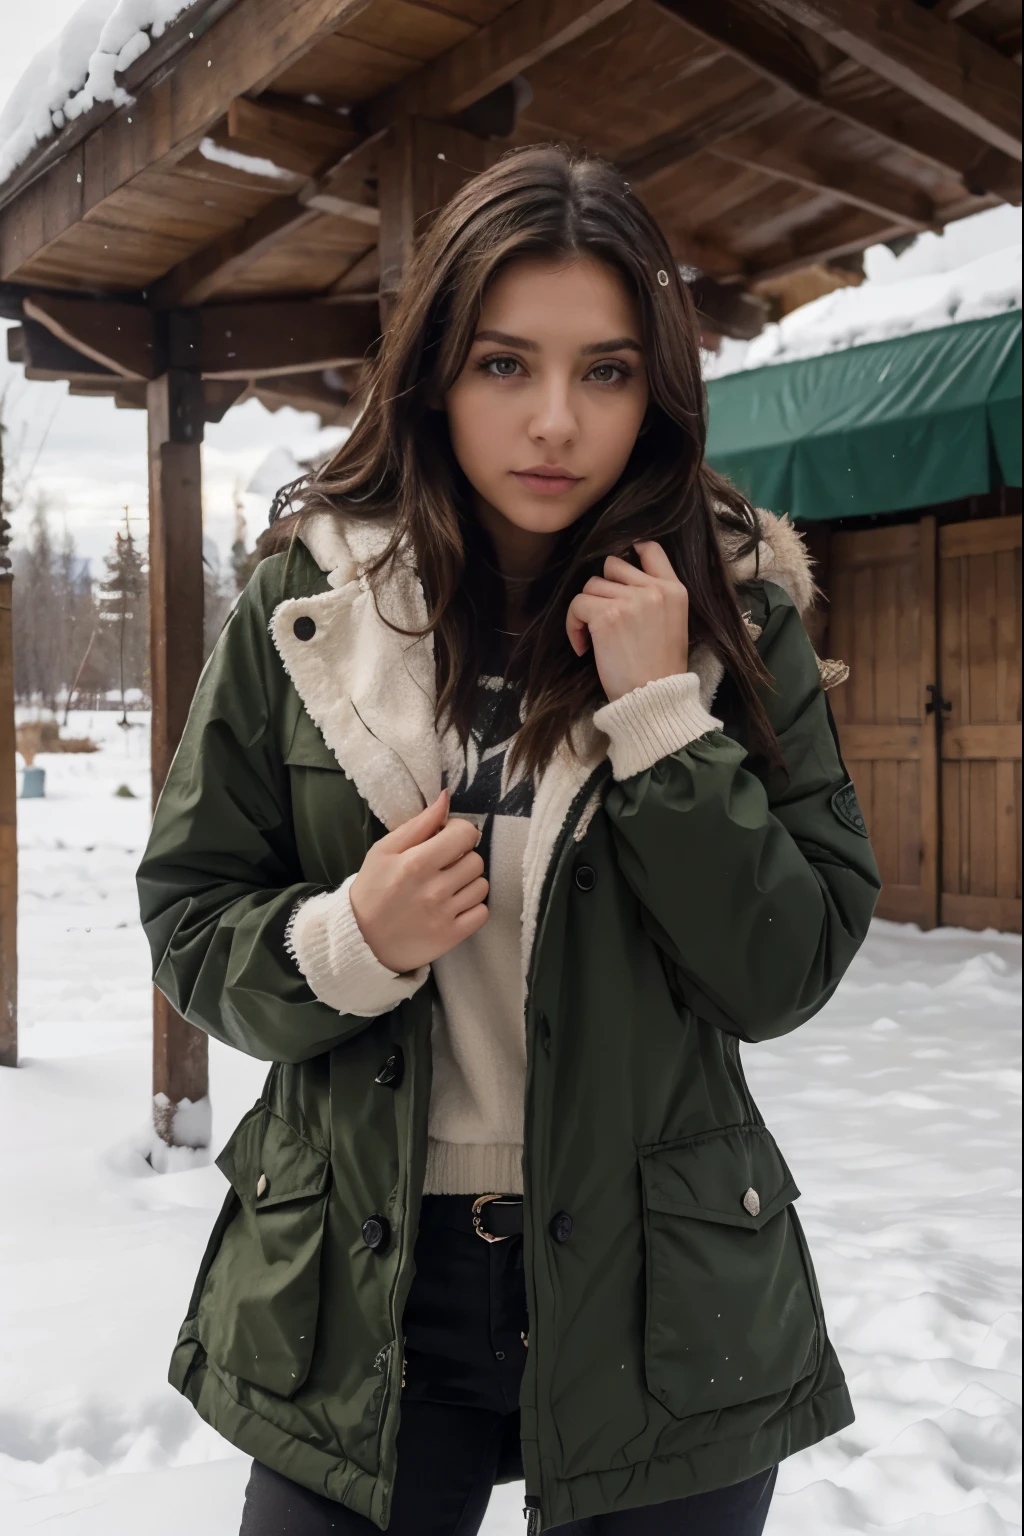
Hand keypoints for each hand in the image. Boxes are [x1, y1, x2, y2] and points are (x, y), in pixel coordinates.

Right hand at [349, 789, 488, 972]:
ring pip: (482, 886)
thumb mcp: (384, 850)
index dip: (458, 833)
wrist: (361, 940)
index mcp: (416, 863)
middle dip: (463, 859)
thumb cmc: (373, 890)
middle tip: (443, 867)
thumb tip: (445, 798)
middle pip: (476, 860)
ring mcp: (445, 915)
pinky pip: (482, 913)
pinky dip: (472, 908)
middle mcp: (434, 889)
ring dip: (468, 883)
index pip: (465, 834)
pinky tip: (453, 906)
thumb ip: (418, 824)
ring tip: (447, 887)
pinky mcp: (452, 936)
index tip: (446, 840)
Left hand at [566, 540, 689, 702]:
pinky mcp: (607, 615)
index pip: (650, 549)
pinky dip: (573, 625)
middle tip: (605, 617)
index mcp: (674, 590)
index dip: (629, 554)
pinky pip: (577, 604)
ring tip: (595, 637)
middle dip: (604, 589)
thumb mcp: (673, 625)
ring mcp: (630, 600)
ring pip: (591, 585)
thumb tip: (622, 582)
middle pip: (612, 565)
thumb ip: (656, 598)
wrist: (654, 699)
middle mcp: (654, 589)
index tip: (617, 577)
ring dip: (587, 610)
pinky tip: (584, 647)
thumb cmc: (660, 670)